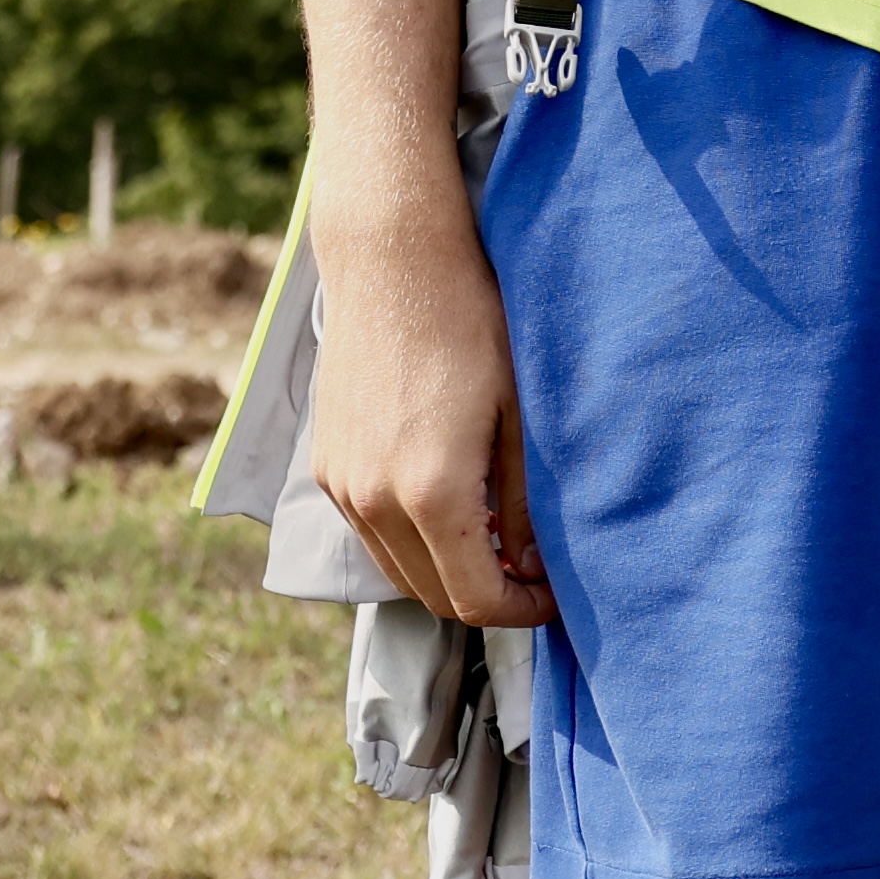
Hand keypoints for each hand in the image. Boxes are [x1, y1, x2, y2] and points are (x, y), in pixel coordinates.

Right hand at [309, 214, 549, 627]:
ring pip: (397, 568)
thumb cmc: (472, 327)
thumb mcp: (519, 415)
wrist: (394, 266)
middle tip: (533, 574)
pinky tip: (450, 504)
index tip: (555, 598)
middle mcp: (374, 501)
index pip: (476, 600)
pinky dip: (410, 540)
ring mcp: (341, 486)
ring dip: (446, 571)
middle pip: (432, 595)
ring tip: (497, 538)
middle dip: (487, 598)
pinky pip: (370, 531)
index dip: (522, 612)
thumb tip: (532, 568)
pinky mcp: (325, 465)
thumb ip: (525, 502)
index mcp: (431, 495)